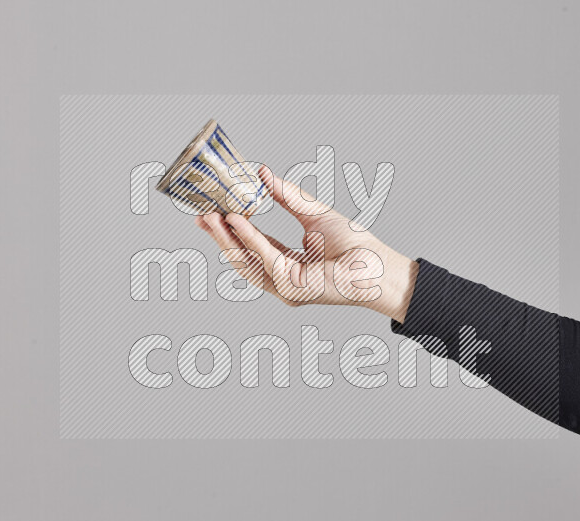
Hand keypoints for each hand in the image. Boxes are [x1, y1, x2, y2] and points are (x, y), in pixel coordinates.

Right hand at [196, 166, 418, 322]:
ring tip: (212, 216)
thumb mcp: (312, 212)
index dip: (230, 230)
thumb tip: (262, 173)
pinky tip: (236, 221)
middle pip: (242, 257)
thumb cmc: (354, 245)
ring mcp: (284, 287)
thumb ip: (285, 195)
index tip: (211, 212)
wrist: (377, 264)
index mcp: (287, 263)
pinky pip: (264, 259)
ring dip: (227, 238)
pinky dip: (248, 239)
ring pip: (246, 261)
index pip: (251, 247)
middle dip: (220, 236)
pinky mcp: (291, 288)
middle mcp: (282, 278)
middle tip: (201, 215)